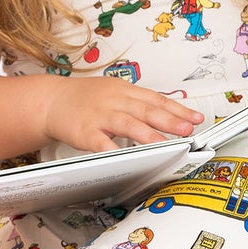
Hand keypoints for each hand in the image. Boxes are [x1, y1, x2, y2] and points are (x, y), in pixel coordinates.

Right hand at [44, 77, 203, 152]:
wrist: (52, 101)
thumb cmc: (85, 98)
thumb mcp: (115, 91)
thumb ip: (140, 103)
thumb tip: (169, 113)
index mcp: (125, 91)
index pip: (157, 100)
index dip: (178, 109)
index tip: (196, 118)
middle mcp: (115, 101)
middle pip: (146, 110)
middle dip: (170, 120)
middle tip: (188, 129)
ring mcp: (100, 116)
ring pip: (128, 124)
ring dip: (149, 135)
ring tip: (167, 144)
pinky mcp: (85, 132)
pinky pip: (101, 142)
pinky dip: (114, 149)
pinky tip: (126, 157)